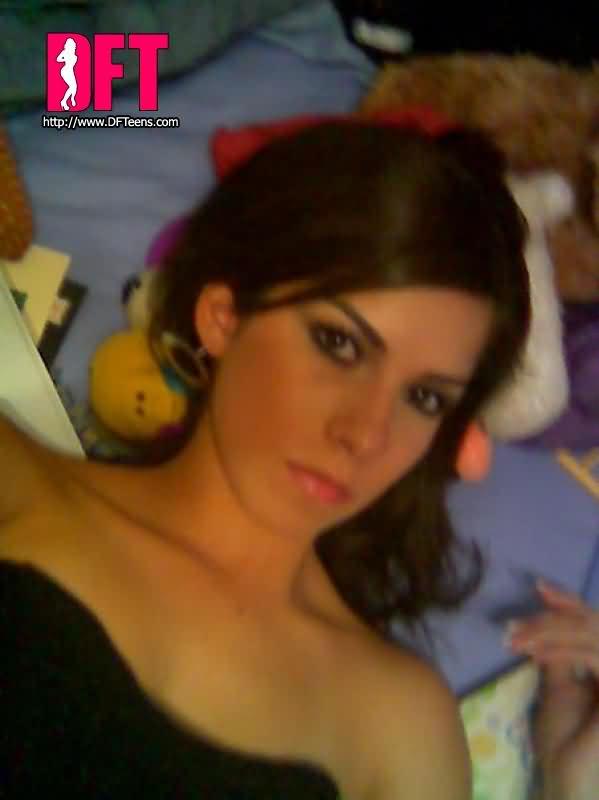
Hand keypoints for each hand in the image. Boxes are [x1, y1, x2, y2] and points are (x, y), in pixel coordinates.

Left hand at [507, 581, 598, 799]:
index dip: (569, 602)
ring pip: (593, 634)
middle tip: (515, 623)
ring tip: (516, 639)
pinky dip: (562, 649)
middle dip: (552, 616)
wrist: (569, 785)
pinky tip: (535, 653)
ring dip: (550, 631)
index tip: (539, 587)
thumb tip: (546, 622)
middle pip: (594, 622)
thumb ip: (559, 657)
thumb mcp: (559, 689)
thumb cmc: (566, 744)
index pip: (594, 623)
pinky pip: (595, 656)